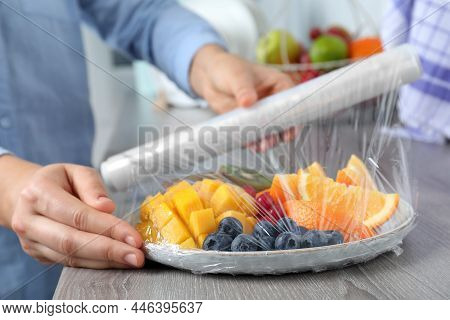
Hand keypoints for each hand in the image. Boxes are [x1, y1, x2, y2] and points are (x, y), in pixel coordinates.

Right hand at [6, 158, 143, 268]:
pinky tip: (116, 262)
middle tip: (136, 256)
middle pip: (72, 241)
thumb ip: (92, 186)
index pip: (78, 215)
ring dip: (105, 261)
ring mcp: (31, 241)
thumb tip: (107, 207)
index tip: (133, 237)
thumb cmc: (58, 181)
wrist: (27, 195)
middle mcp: (28, 220)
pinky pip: (70, 263)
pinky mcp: (39, 255)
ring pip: (71, 257)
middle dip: (109, 251)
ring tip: (131, 260)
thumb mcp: (76, 171)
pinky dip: (96, 264)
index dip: (108, 228)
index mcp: (38, 193)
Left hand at [190, 45, 297, 150]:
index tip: (289, 127)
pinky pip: (255, 135)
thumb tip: (248, 102)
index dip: (293, 114)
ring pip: (271, 131)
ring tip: (261, 147)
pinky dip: (254, 142)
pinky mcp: (250, 123)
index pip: (291, 100)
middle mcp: (274, 102)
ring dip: (268, 140)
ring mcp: (262, 114)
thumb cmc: (228, 69)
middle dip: (280, 132)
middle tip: (272, 140)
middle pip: (284, 120)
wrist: (210, 77)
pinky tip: (251, 146)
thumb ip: (243, 89)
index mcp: (278, 85)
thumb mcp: (237, 76)